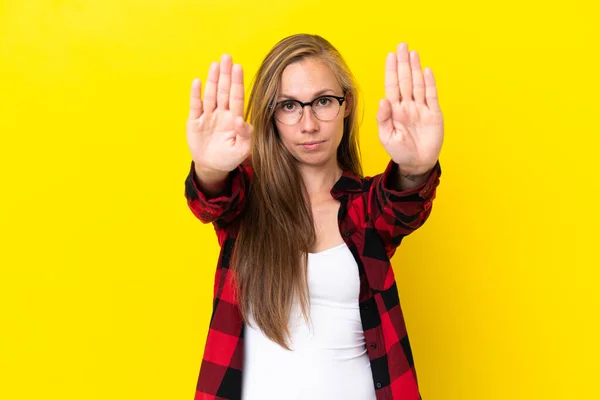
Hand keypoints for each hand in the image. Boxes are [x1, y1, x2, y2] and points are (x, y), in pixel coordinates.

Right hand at [186, 54, 253, 172]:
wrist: (212, 166)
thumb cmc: (229, 157)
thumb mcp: (242, 150)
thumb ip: (246, 135)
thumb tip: (241, 121)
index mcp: (234, 119)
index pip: (236, 97)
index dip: (237, 82)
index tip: (238, 67)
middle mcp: (221, 114)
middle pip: (224, 91)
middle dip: (225, 74)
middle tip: (227, 56)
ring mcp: (207, 116)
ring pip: (210, 94)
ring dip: (212, 80)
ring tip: (215, 65)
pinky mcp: (194, 121)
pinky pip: (195, 106)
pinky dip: (196, 94)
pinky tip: (197, 82)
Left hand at [376, 43, 443, 175]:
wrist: (417, 163)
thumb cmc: (399, 151)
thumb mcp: (386, 137)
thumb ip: (383, 119)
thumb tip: (382, 101)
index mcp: (394, 110)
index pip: (392, 86)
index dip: (391, 71)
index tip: (390, 56)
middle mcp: (407, 106)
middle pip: (405, 80)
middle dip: (403, 63)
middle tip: (402, 45)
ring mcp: (421, 108)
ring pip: (417, 84)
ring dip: (415, 69)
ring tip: (413, 53)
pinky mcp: (433, 114)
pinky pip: (431, 96)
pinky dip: (429, 84)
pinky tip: (426, 71)